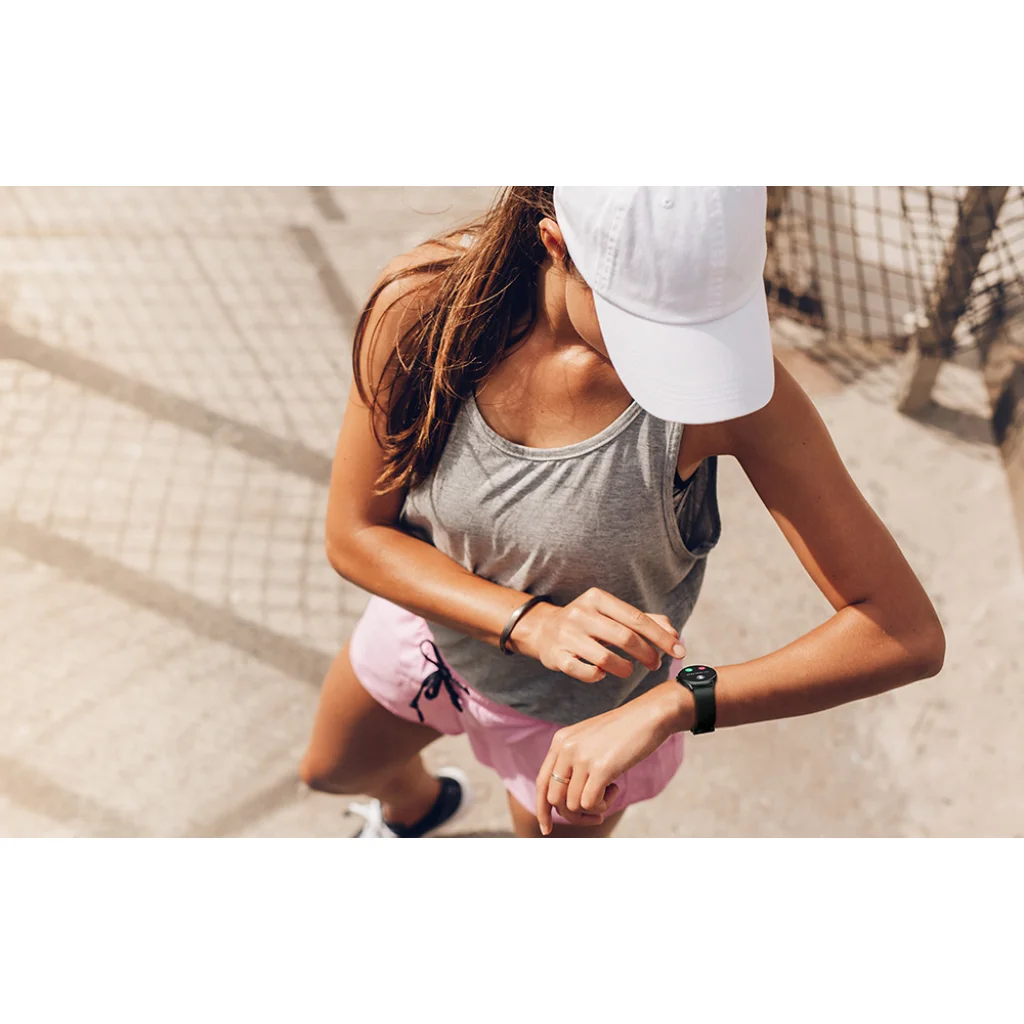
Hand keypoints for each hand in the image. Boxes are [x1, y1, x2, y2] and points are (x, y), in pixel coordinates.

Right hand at [510, 588, 685, 682]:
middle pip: (625, 637)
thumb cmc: (588, 622)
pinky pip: (585, 672)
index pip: (637, 618)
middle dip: (647, 654)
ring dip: (625, 669)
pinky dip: (598, 676)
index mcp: (598, 598)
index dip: (661, 637)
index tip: (679, 651)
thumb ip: (644, 621)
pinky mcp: (556, 656)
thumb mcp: (612, 614)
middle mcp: (581, 613)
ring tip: (629, 670)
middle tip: (655, 664)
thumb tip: (672, 632)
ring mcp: (567, 635)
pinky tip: (602, 673)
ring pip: (605, 658)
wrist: (543, 629)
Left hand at [535, 680, 692, 834]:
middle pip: (554, 799)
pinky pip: (590, 804)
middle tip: (596, 814)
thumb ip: (573, 762)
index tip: (546, 829)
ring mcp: (582, 757)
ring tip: (610, 790)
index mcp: (560, 741)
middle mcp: (566, 748)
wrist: (649, 715)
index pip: (541, 782)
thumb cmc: (624, 732)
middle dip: (572, 815)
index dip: (542, 809)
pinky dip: (602, 806)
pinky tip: (615, 788)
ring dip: (593, 808)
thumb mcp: (590, 741)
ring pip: (573, 805)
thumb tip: (564, 803)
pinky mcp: (600, 768)